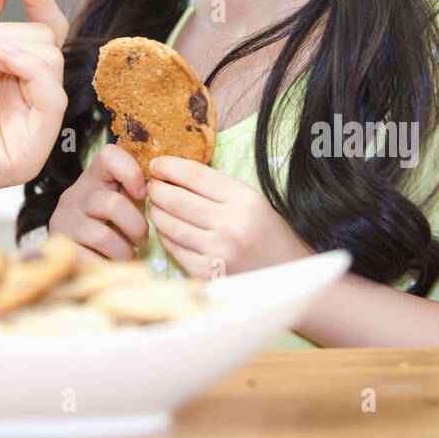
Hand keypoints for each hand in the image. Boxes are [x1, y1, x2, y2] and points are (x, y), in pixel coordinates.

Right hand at [48, 143, 148, 259]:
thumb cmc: (107, 225)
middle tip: (141, 239)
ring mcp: (64, 221)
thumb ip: (137, 193)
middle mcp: (74, 195)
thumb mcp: (121, 202)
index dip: (131, 172)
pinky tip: (110, 264)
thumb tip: (165, 192)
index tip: (142, 194)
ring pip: (103, 236)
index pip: (109, 155)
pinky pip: (91, 260)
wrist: (70, 254)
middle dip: (136, 227)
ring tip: (128, 256)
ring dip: (124, 252)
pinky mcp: (61, 248)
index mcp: (93, 178)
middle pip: (113, 204)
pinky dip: (108, 266)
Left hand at [146, 156, 312, 278]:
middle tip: (152, 185)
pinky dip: (164, 235)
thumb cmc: (265, 231)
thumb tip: (172, 173)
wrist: (287, 272)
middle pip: (175, 199)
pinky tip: (166, 228)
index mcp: (243, 198)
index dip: (168, 166)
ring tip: (156, 205)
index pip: (193, 175)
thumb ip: (215, 186)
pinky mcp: (207, 273)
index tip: (156, 164)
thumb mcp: (249, 199)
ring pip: (169, 224)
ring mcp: (218, 251)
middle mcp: (230, 224)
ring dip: (156, 212)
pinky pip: (174, 248)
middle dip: (156, 189)